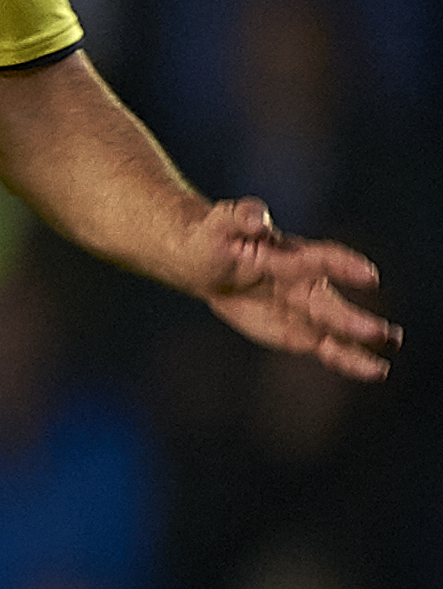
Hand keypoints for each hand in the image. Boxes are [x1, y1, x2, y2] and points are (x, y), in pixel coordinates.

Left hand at [183, 196, 398, 381]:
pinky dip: (346, 359)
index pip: (321, 259)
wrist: (207, 262)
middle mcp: (306, 283)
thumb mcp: (222, 223)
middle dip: (352, 320)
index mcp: (291, 254)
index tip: (369, 276)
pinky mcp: (298, 331)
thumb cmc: (218, 235)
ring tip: (382, 367)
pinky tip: (374, 371)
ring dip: (357, 346)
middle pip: (329, 304)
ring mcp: (305, 309)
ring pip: (334, 331)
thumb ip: (242, 217)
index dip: (343, 266)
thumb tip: (256, 218)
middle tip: (379, 334)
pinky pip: (325, 346)